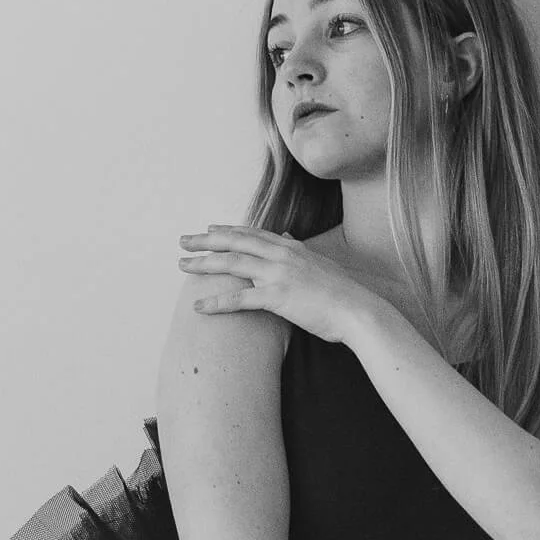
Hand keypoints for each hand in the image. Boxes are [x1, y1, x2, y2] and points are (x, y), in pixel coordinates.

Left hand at [176, 225, 371, 345]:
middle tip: (183, 241)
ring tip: (182, 266)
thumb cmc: (342, 294)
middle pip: (234, 242)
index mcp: (290, 247)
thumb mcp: (321, 264)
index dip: (228, 230)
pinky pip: (239, 298)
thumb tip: (287, 239)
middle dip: (205, 240)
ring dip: (203, 264)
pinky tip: (199, 307)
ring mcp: (277, 274)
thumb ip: (300, 252)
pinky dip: (216, 302)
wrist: (357, 310)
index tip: (209, 229)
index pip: (252, 233)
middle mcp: (281, 255)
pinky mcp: (277, 297)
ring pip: (231, 264)